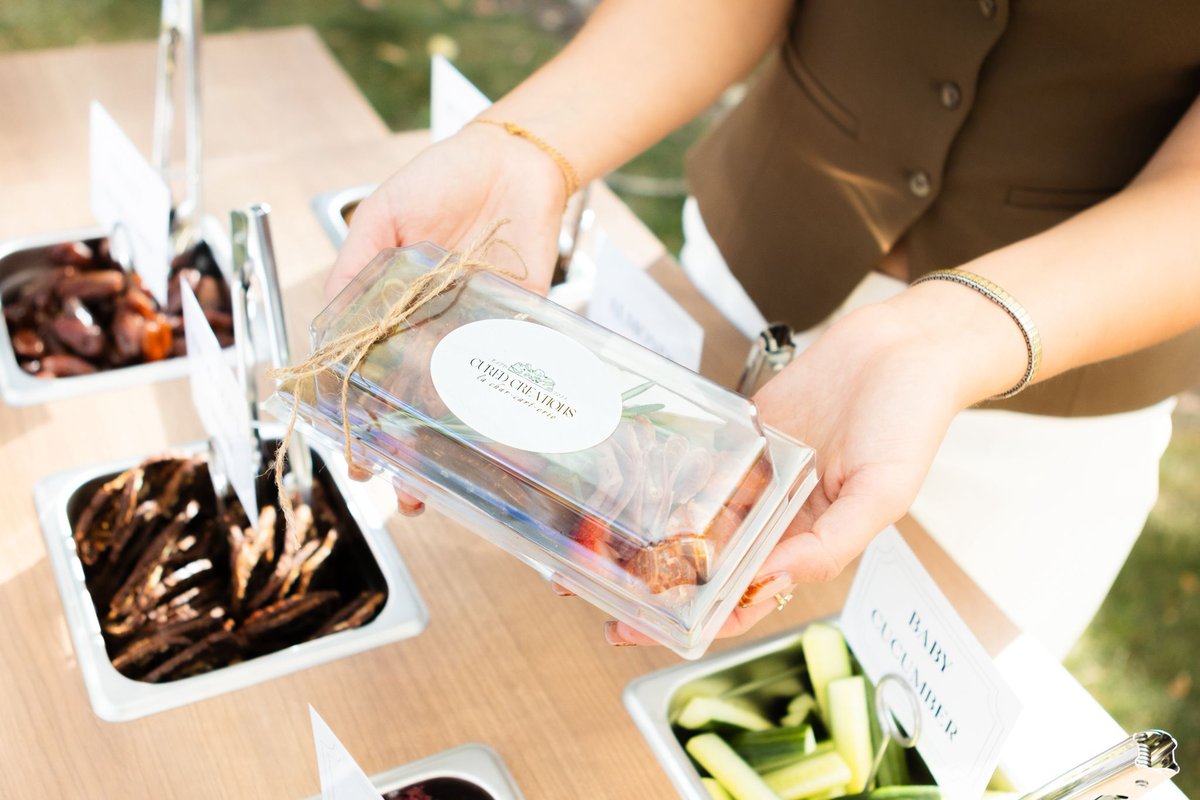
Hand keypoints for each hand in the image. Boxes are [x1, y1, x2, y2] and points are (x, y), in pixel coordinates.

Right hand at [330, 124, 567, 511]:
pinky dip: (509, 406)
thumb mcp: (383, 217)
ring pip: (464, 402)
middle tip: (404, 491)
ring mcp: (477, 334)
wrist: (512, 161)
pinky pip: (513, 373)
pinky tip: (498, 441)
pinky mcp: (521, 326)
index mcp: (393, 313)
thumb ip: (356, 269)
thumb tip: (327, 327)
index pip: (369, 377)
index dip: (359, 419)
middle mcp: (433, 332)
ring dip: (454, 446)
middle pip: (417, 404)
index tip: (356, 457)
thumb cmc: (440, 180)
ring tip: (444, 483)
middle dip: (409, 453)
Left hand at [603, 299, 988, 645]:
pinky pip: (704, 463)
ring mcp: (760, 475)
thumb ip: (830, 545)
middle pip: (711, 562)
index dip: (700, 618)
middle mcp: (780, 516)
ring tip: (599, 544)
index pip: (747, 595)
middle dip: (659, 581)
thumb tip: (771, 580)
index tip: (648, 630)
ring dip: (654, 532)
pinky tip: (630, 486)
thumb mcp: (882, 494)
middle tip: (598, 590)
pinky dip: (671, 478)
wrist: (904, 347)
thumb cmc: (910, 420)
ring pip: (698, 515)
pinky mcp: (748, 435)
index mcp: (812, 542)